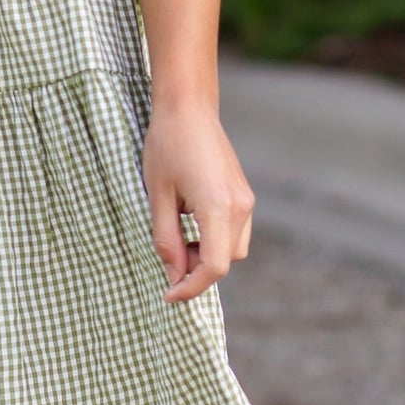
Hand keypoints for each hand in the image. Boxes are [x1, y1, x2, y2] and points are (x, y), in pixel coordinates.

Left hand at [143, 98, 254, 303]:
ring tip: (178, 241)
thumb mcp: (157, 196)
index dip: (190, 287)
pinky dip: (215, 241)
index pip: (214, 266)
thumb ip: (166, 240)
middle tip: (168, 261)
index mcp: (218, 206)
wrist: (188, 108)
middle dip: (198, 272)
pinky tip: (191, 226)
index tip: (167, 295)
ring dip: (208, 256)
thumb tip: (173, 276)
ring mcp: (246, 199)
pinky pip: (235, 232)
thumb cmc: (167, 146)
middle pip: (226, 261)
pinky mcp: (244, 194)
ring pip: (234, 249)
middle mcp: (240, 206)